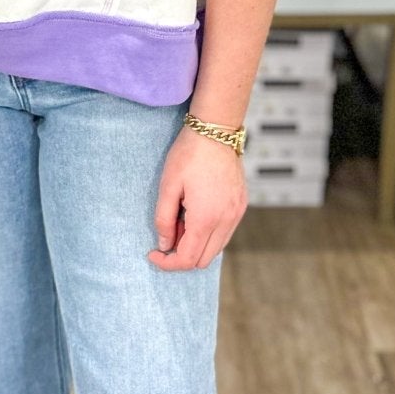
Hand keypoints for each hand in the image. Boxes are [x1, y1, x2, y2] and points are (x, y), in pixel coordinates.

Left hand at [148, 124, 247, 270]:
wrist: (216, 130)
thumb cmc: (189, 154)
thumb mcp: (168, 187)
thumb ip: (163, 220)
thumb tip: (164, 244)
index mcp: (206, 218)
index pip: (187, 259)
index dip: (168, 263)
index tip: (153, 253)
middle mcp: (226, 220)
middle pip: (203, 260)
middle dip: (182, 253)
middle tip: (168, 229)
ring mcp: (237, 213)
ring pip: (216, 248)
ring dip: (196, 244)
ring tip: (182, 217)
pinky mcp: (241, 205)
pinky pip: (225, 232)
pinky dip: (209, 233)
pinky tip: (196, 212)